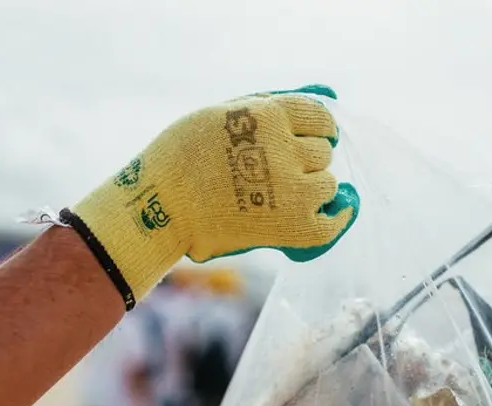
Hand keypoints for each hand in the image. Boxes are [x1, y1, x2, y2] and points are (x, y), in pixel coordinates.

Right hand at [63, 84, 359, 308]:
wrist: (157, 207)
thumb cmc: (181, 159)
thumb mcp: (221, 115)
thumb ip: (267, 106)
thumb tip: (325, 92)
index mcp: (267, 115)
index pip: (319, 116)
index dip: (319, 128)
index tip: (314, 138)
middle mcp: (285, 149)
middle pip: (323, 152)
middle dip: (308, 160)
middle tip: (284, 173)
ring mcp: (291, 190)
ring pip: (327, 184)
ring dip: (313, 189)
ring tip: (286, 197)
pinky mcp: (292, 227)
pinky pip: (331, 223)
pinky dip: (334, 221)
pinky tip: (331, 216)